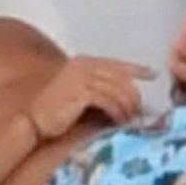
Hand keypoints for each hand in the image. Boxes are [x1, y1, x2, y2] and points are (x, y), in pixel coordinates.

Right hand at [26, 55, 156, 138]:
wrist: (32, 121)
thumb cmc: (54, 112)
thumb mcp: (78, 94)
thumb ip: (97, 90)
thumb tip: (124, 99)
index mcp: (83, 62)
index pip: (117, 63)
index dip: (137, 68)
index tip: (153, 74)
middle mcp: (83, 65)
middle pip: (121, 77)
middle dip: (134, 95)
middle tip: (140, 112)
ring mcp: (82, 76)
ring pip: (118, 89)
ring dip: (128, 107)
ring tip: (131, 120)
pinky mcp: (81, 91)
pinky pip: (109, 100)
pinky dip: (118, 112)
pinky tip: (120, 122)